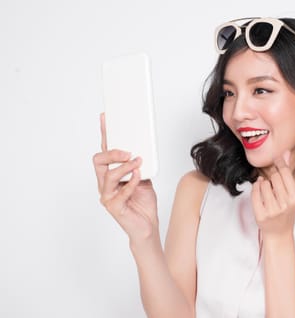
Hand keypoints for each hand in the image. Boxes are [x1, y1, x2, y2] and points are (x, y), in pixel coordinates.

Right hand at [93, 113, 158, 241]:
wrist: (147, 225)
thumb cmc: (143, 201)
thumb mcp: (144, 176)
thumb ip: (140, 164)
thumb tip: (142, 149)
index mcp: (111, 173)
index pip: (105, 151)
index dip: (105, 134)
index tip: (106, 118)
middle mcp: (105, 183)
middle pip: (99, 161)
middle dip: (112, 152)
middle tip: (128, 151)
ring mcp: (107, 195)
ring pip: (107, 176)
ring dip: (124, 166)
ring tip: (137, 162)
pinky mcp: (114, 207)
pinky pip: (120, 192)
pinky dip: (131, 183)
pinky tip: (139, 177)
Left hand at [251, 151, 294, 239]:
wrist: (279, 234)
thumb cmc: (286, 212)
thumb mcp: (291, 194)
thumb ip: (288, 174)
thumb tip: (286, 153)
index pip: (285, 173)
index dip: (279, 162)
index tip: (275, 157)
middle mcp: (285, 204)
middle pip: (274, 177)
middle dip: (272, 176)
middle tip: (272, 181)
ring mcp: (272, 210)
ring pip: (263, 184)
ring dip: (263, 183)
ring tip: (266, 189)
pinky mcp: (261, 215)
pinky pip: (254, 193)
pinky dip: (255, 189)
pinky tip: (259, 190)